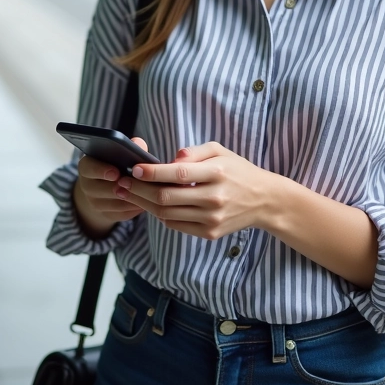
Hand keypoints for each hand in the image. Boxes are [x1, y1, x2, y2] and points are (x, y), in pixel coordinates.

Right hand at [72, 137, 148, 238]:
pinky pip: (123, 214)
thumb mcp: (118, 153)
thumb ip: (129, 146)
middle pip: (102, 189)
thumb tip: (139, 145)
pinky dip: (136, 208)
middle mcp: (86, 186)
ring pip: (116, 204)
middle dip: (121, 187)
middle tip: (137, 184)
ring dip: (133, 197)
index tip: (116, 172)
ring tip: (148, 191)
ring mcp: (95, 203)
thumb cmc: (116, 164)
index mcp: (87, 167)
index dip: (102, 170)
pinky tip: (147, 201)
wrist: (105, 187)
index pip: (89, 168)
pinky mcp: (107, 215)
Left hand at [114, 142, 281, 240]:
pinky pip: (176, 225)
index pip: (178, 174)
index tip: (133, 168)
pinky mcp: (210, 233)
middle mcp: (214, 198)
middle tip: (121, 182)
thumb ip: (194, 152)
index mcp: (217, 173)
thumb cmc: (237, 171)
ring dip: (143, 203)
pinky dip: (160, 215)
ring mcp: (212, 218)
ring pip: (166, 213)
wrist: (264, 200)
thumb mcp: (220, 151)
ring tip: (128, 193)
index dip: (152, 172)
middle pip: (166, 197)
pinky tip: (149, 204)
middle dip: (138, 190)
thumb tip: (171, 160)